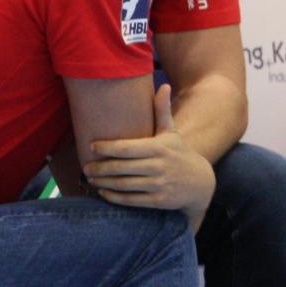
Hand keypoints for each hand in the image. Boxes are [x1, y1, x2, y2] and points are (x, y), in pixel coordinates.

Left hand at [83, 84, 216, 231]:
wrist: (200, 183)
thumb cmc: (179, 153)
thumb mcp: (172, 133)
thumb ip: (162, 111)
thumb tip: (163, 85)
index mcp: (158, 147)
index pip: (126, 147)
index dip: (106, 148)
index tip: (91, 146)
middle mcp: (158, 166)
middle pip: (121, 168)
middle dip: (100, 169)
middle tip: (85, 168)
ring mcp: (158, 184)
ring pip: (124, 185)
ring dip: (104, 183)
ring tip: (91, 179)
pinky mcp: (158, 201)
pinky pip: (131, 200)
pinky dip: (115, 197)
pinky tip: (103, 192)